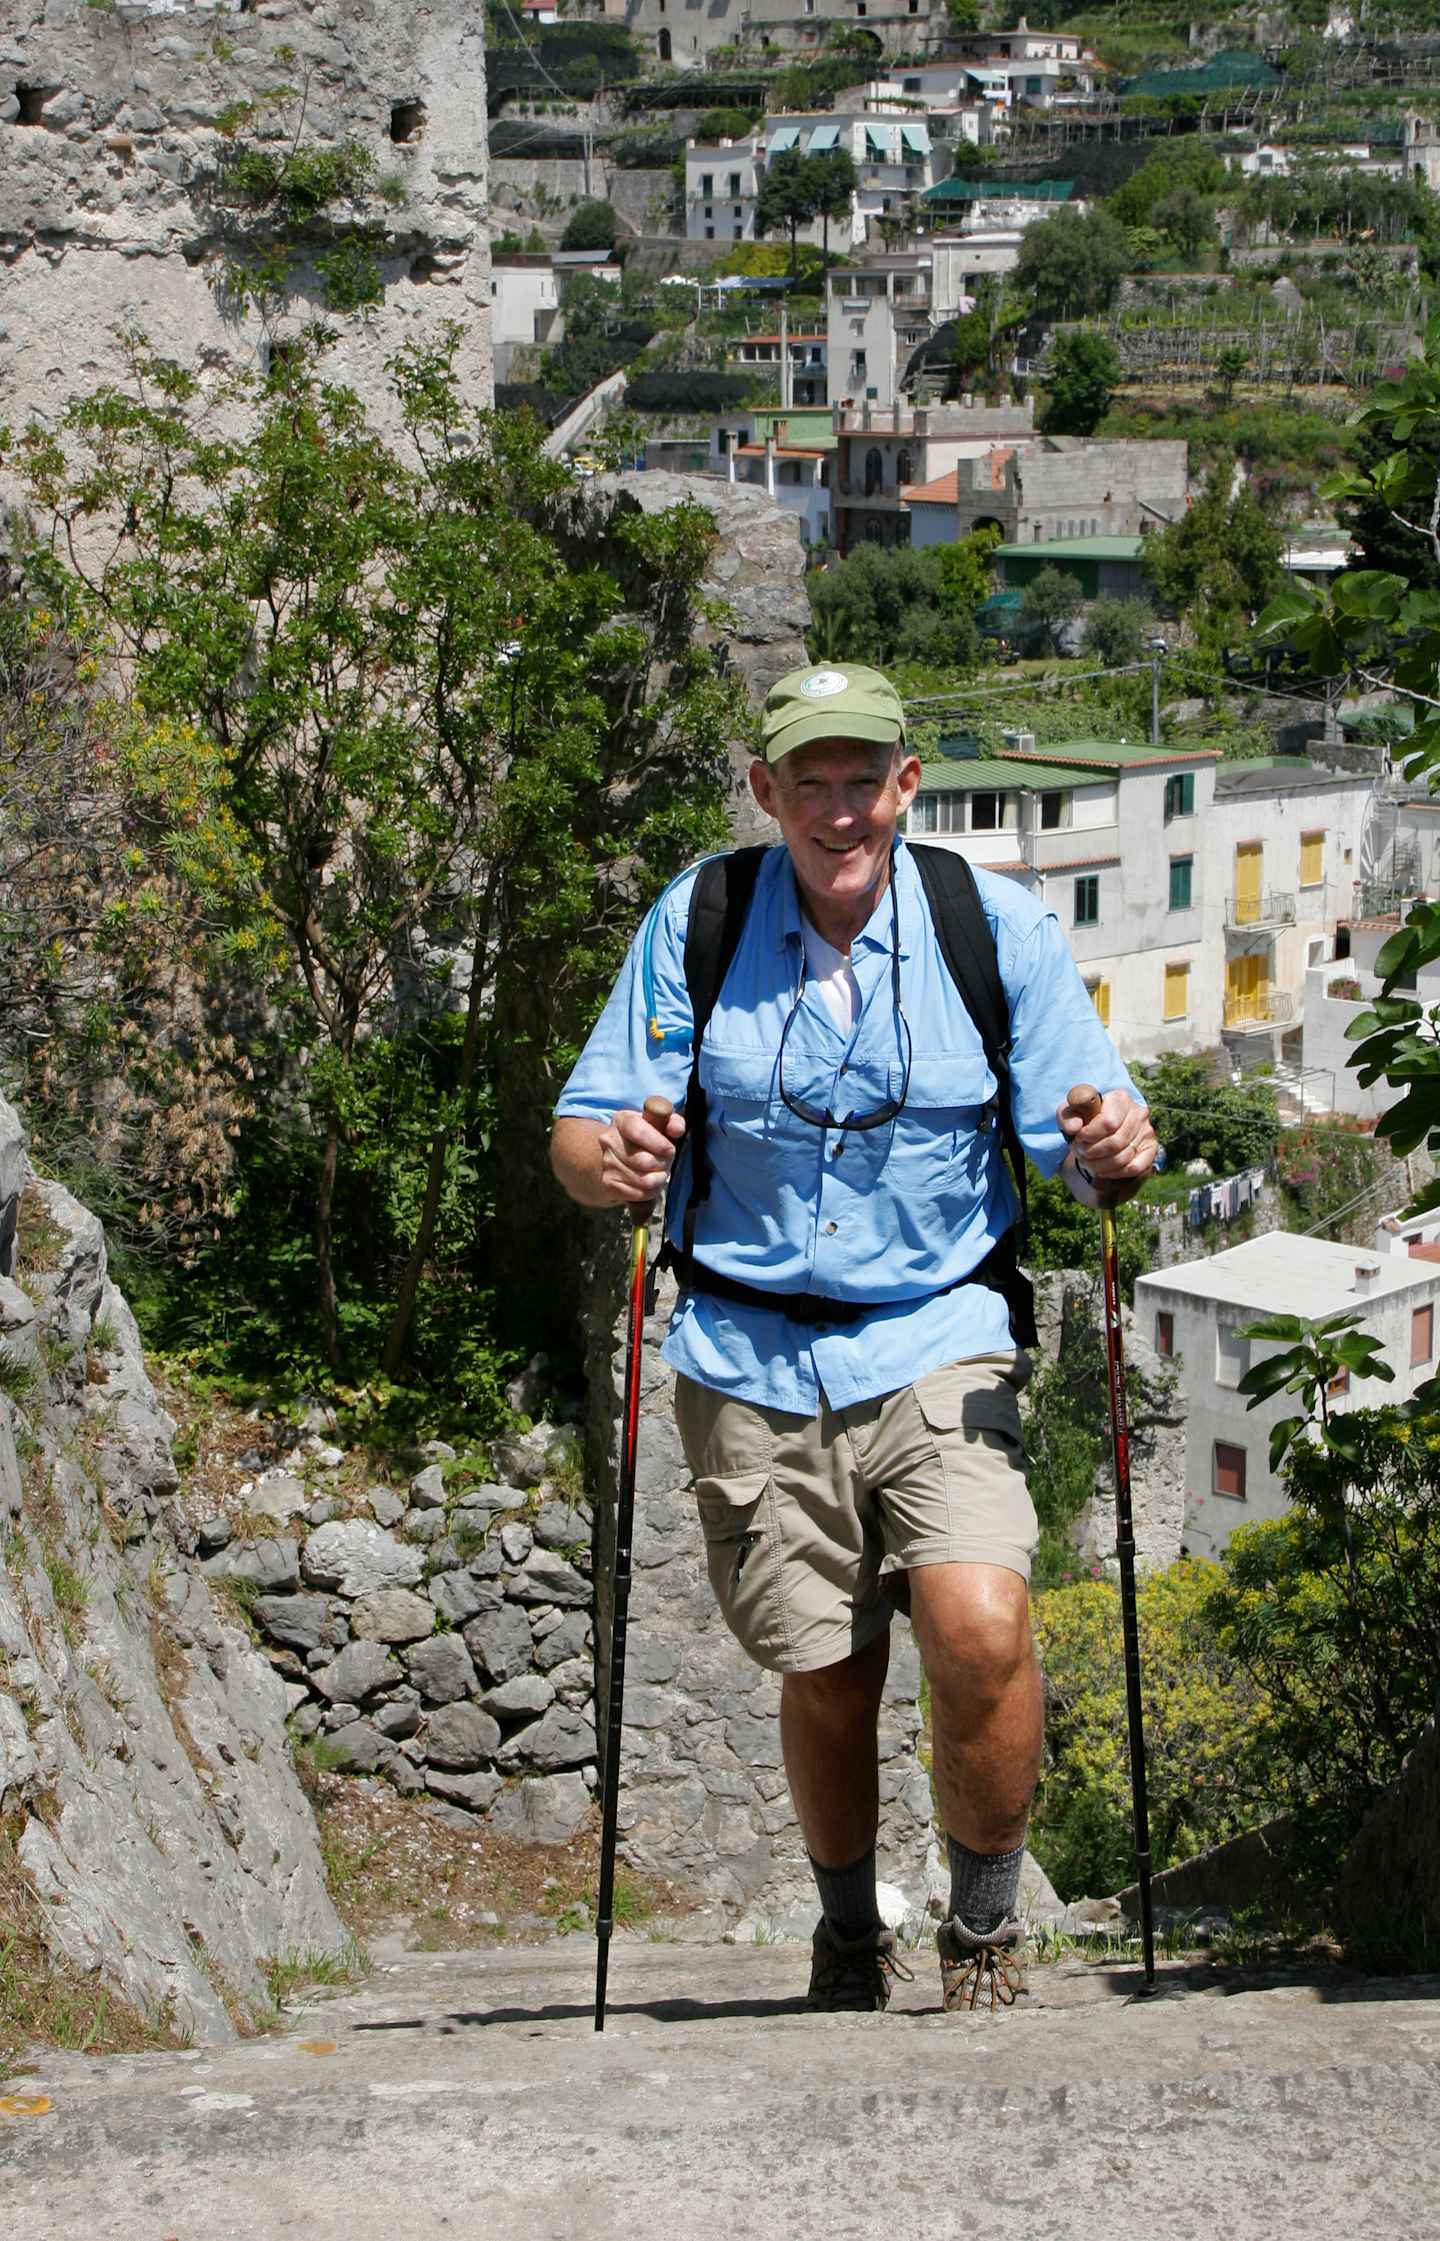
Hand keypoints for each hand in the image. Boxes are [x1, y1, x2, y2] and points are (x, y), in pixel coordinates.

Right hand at [597, 1103, 685, 1208]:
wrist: (621, 1157)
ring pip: (644, 1180)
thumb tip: (676, 1129)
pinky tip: (650, 1184)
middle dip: (663, 1164)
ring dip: (658, 1179)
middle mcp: (609, 1140)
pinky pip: (638, 1194)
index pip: (639, 1132)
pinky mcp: (608, 1183)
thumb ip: (674, 1122)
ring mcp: (607, 1163)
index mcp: (622, 1120)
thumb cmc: (648, 1139)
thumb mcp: (661, 1125)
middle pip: (645, 1161)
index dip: (659, 1144)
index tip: (670, 1150)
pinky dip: (650, 1192)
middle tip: (665, 1162)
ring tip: (658, 1172)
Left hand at [1058, 1088, 1156, 1207]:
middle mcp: (1138, 1113)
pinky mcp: (1151, 1148)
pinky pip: (1135, 1167)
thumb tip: (1075, 1128)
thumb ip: (1068, 1117)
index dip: (1090, 1136)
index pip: (1108, 1123)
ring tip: (1088, 1162)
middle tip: (1081, 1153)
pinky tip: (1104, 1170)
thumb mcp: (1071, 1113)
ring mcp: (1147, 1131)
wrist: (1101, 1129)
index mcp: (1120, 1098)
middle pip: (1115, 1142)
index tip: (1078, 1139)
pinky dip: (1116, 1172)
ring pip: (1123, 1157)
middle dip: (1092, 1152)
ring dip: (1100, 1165)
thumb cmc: (1085, 1119)